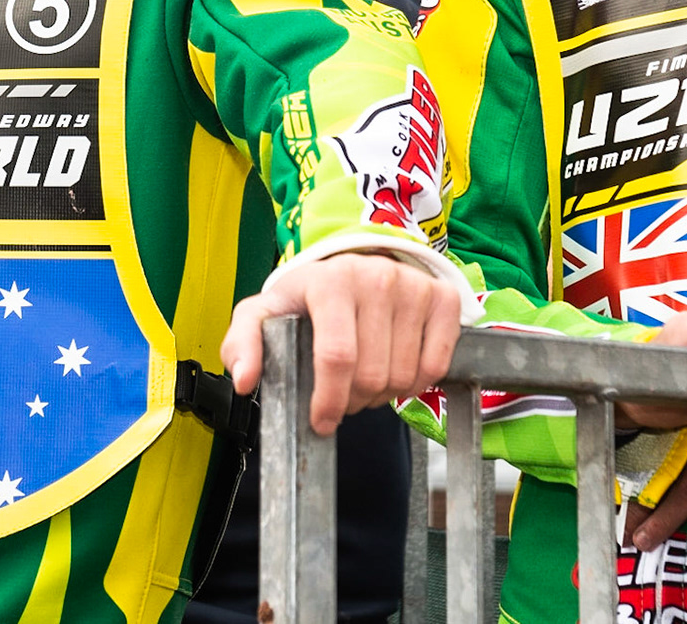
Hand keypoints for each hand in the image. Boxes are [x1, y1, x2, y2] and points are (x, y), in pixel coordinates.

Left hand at [221, 252, 461, 435]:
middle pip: (371, 374)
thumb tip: (245, 380)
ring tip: (365, 380)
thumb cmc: (307, 297)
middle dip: (353, 400)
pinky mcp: (442, 298)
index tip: (321, 421)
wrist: (353, 265)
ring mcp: (413, 286)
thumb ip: (243, 343)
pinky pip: (435, 366)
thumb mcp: (265, 313)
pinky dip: (416, 384)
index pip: (337, 357)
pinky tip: (396, 371)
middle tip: (342, 395)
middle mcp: (376, 277)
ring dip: (382, 395)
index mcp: (330, 282)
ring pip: (403, 376)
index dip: (329, 400)